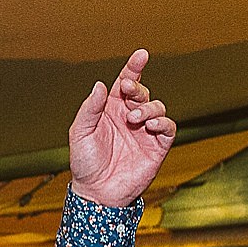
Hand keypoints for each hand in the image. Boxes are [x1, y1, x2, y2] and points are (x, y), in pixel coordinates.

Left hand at [69, 49, 174, 207]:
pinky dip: (163, 122)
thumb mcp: (80, 132)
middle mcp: (129, 116)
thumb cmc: (85, 162)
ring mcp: (144, 131)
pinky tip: (151, 124)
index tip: (141, 54)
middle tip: (128, 90)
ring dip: (147, 107)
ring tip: (134, 118)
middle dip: (137, 87)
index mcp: (111, 109)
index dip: (134, 67)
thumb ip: (90, 108)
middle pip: (141, 92)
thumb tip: (101, 85)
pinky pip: (168, 128)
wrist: (96, 192)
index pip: (125, 82)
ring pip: (156, 107)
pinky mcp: (157, 146)